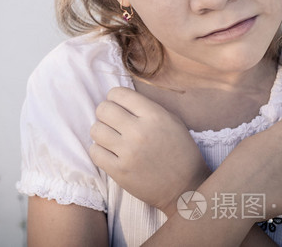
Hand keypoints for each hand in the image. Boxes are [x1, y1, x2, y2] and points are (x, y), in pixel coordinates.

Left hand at [88, 87, 208, 211]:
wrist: (186, 189)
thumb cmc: (180, 152)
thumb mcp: (172, 121)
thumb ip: (146, 107)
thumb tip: (118, 99)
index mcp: (154, 115)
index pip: (118, 93)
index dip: (114, 97)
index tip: (118, 106)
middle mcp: (139, 131)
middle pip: (103, 109)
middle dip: (105, 113)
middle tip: (112, 122)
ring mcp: (128, 152)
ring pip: (95, 130)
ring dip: (101, 132)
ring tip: (111, 138)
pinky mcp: (119, 171)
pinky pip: (95, 152)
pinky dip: (99, 151)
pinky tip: (110, 153)